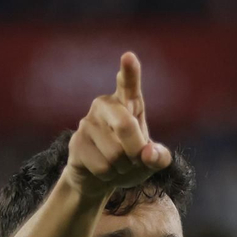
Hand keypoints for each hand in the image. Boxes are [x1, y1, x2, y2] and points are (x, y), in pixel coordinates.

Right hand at [64, 52, 172, 199]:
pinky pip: (102, 167)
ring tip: (117, 164)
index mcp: (128, 102)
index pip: (129, 84)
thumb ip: (159, 156)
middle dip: (136, 151)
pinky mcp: (76, 143)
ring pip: (115, 154)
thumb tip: (148, 153)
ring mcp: (87, 122)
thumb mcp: (152, 160)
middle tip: (136, 160)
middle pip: (126, 126)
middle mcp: (105, 106)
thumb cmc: (131, 162)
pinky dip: (109, 176)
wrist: (100, 179)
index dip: (129, 72)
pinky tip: (103, 170)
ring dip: (122, 168)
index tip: (129, 57)